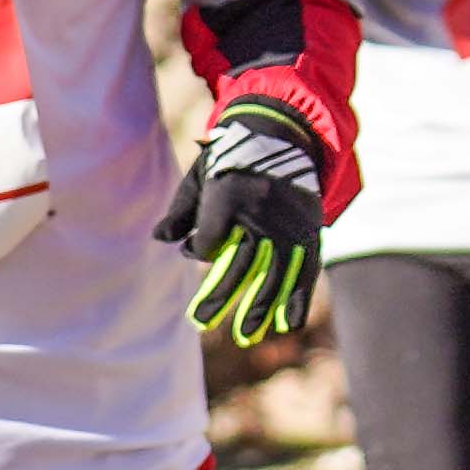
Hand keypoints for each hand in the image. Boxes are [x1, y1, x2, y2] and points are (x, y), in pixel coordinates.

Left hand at [151, 104, 329, 343]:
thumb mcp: (203, 175)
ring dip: (259, 308)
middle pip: (239, 265)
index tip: (195, 251)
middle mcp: (259, 214)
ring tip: (246, 335)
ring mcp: (287, 224)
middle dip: (219, 297)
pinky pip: (305, 269)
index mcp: (228, 197)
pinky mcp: (308, 229)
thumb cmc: (234, 157)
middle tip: (200, 323)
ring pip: (273, 274)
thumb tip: (161, 238)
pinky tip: (290, 325)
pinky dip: (298, 298)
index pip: (210, 240)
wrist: (283, 133)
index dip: (200, 250)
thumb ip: (183, 209)